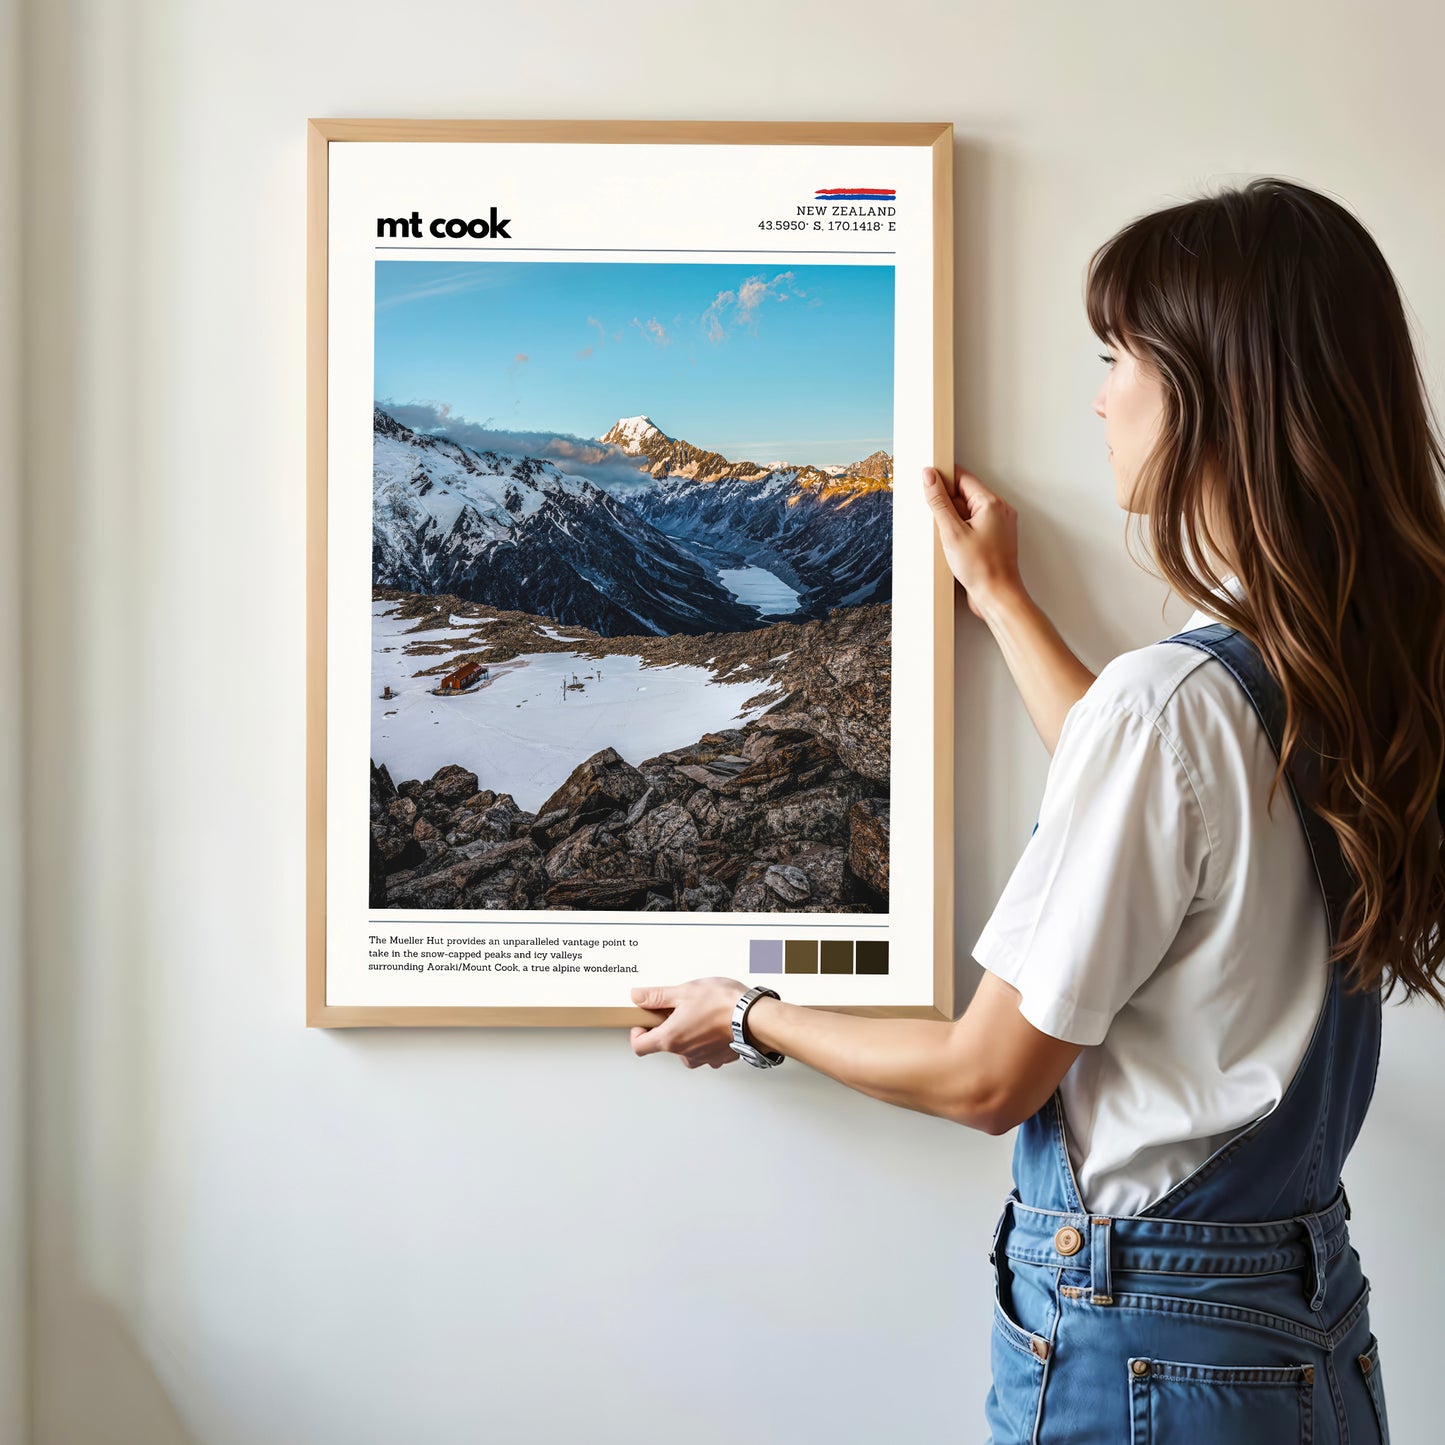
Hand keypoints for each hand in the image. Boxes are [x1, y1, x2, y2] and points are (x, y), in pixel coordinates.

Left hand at [629, 977, 746, 1068]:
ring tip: (701, 1013)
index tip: (644, 1021)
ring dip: (688, 1033)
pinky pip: (706, 1049)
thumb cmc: (723, 1005)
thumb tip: (638, 996)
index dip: (637, 1033)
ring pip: (686, 1048)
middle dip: (668, 1027)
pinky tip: (715, 1022)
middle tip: (679, 1008)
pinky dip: (706, 1038)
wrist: (755, 1018)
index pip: (639, 1046)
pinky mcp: (720, 1058)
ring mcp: (704, 1058)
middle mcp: (685, 1054)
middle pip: (664, 1045)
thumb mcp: (684, 991)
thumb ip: (657, 996)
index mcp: (670, 1039)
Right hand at [922, 464, 1024, 619]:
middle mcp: (999, 510)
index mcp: (991, 503)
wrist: (997, 596)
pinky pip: (973, 525)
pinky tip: (954, 547)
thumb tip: (929, 476)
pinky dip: (961, 532)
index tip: (927, 483)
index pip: (962, 478)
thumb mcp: (951, 532)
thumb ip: (939, 501)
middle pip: (965, 494)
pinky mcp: (994, 538)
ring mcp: (998, 525)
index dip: (943, 479)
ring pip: (968, 511)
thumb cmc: (981, 568)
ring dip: (953, 521)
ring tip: (949, 540)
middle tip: (939, 523)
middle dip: (947, 505)